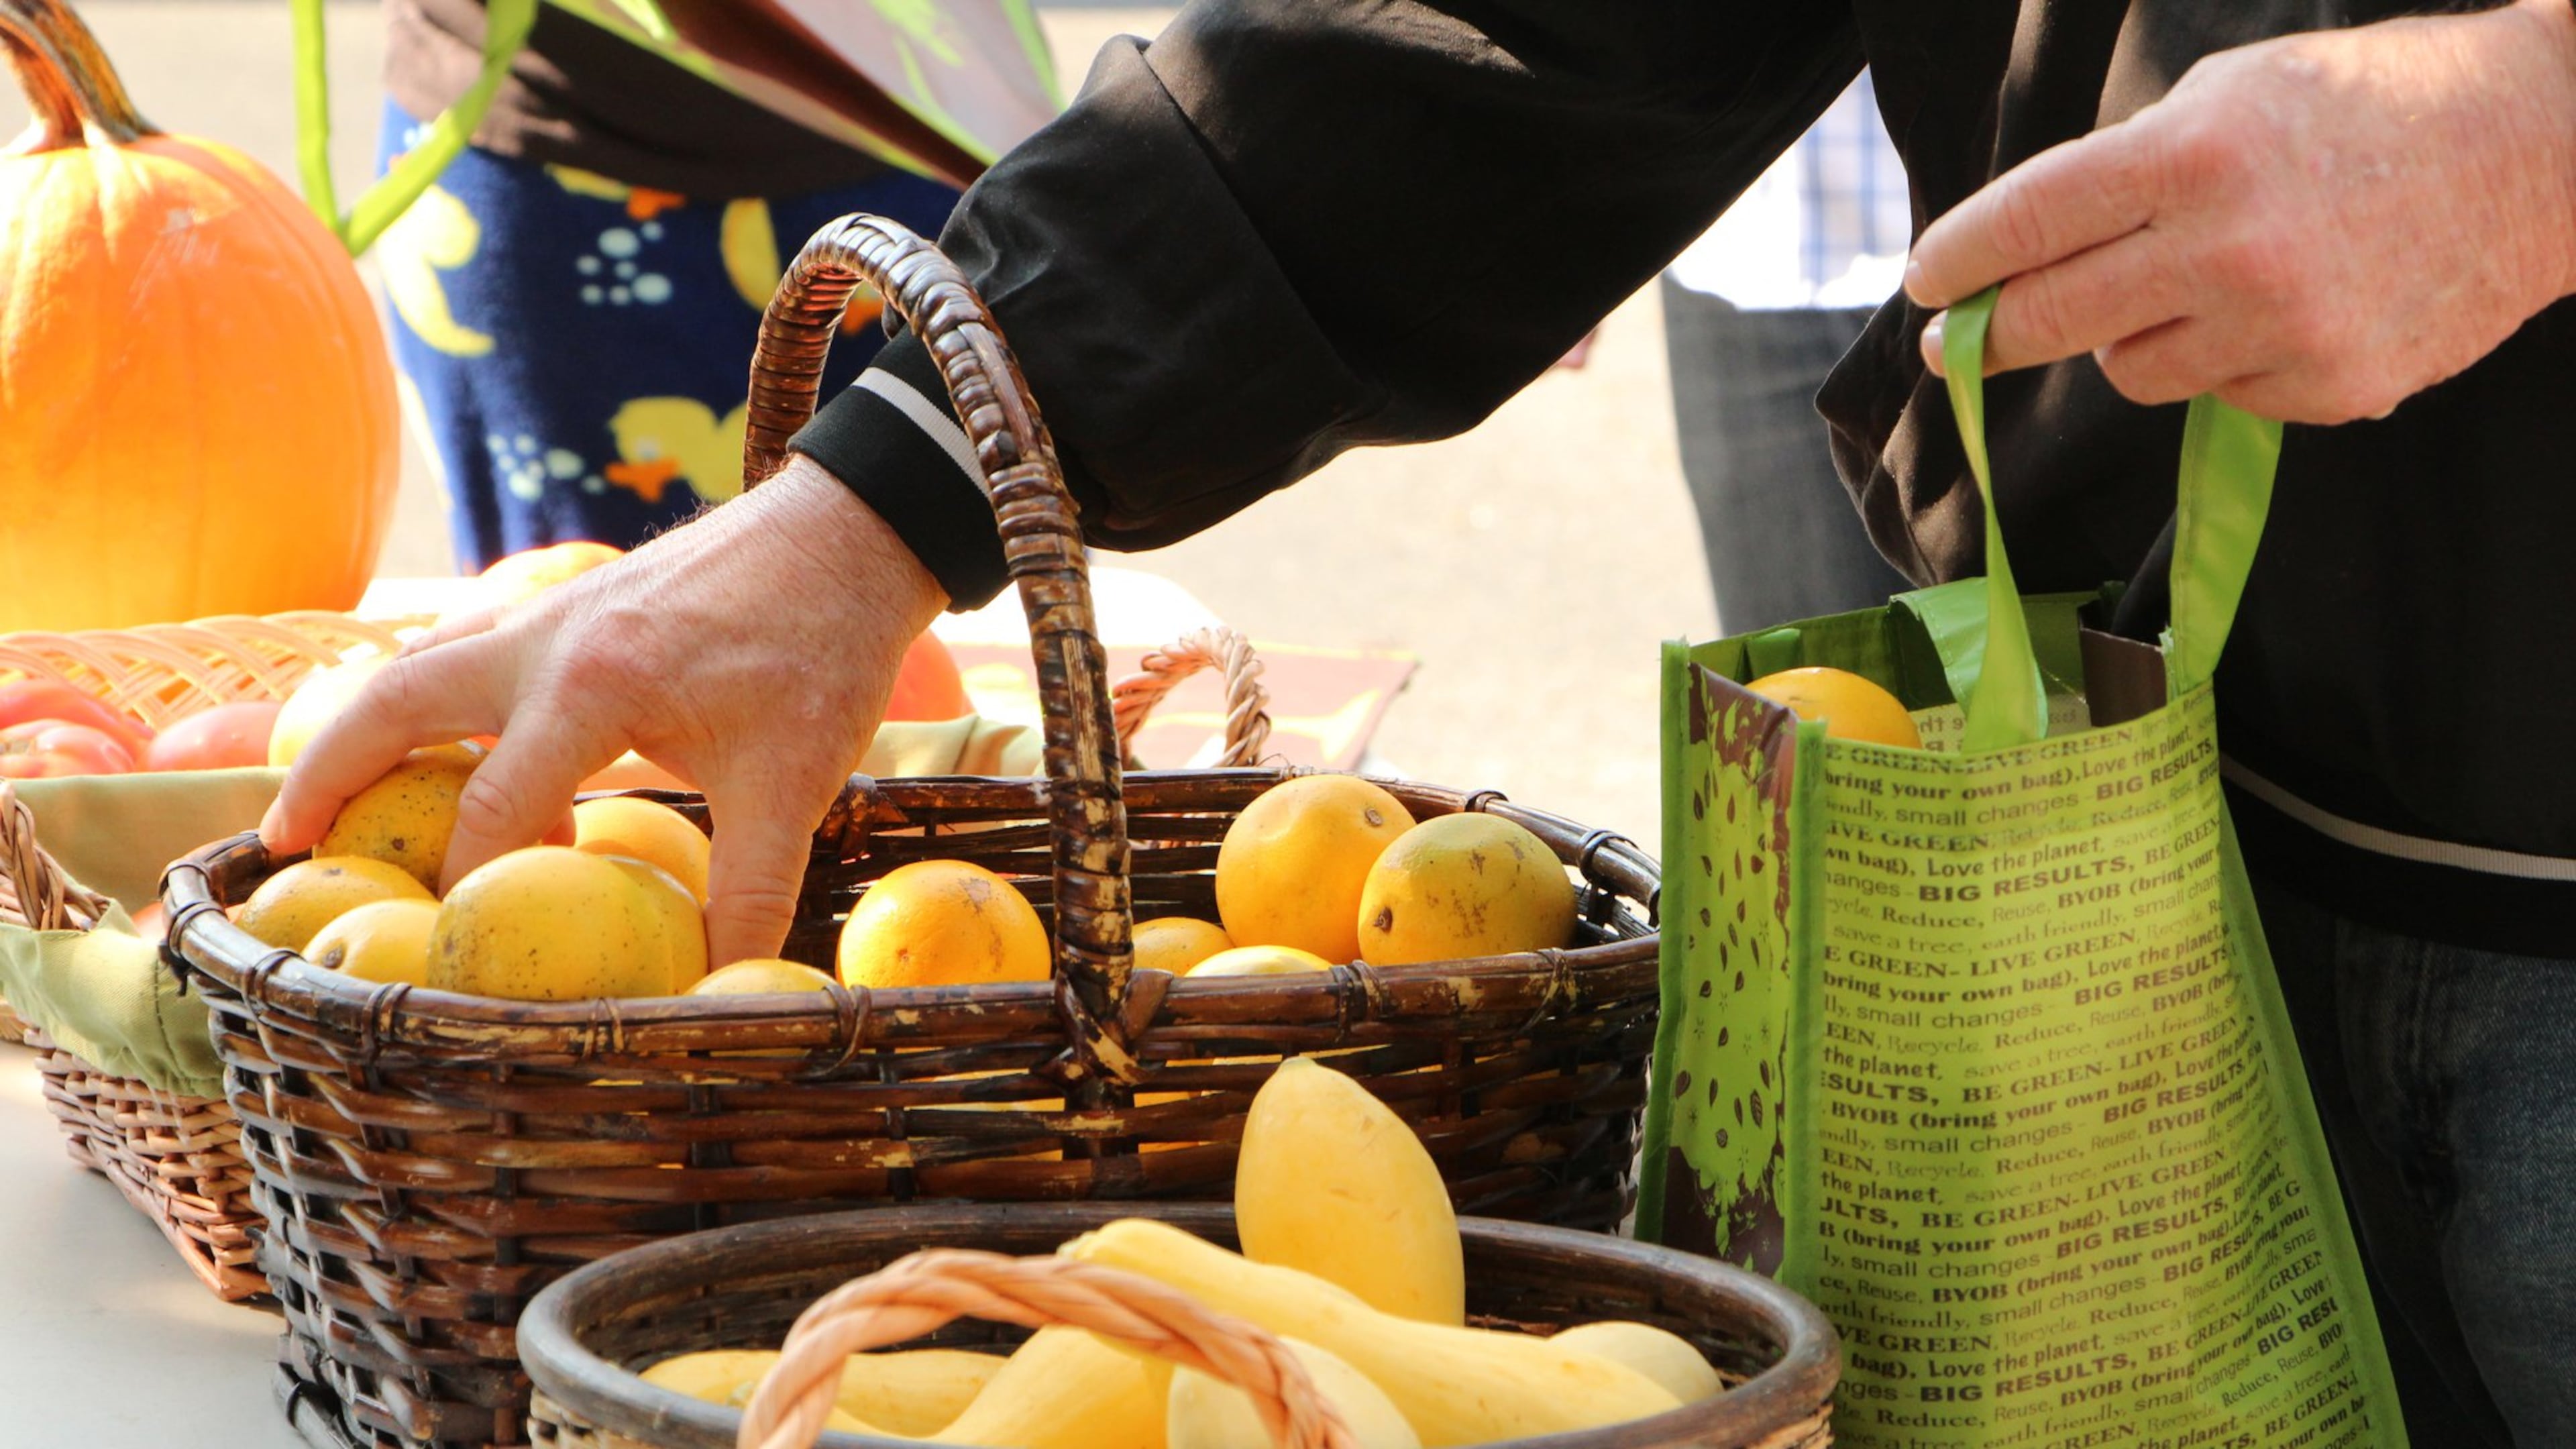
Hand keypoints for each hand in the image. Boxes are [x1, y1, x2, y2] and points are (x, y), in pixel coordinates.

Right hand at [261, 457, 948, 965]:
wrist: (848, 537)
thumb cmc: (823, 653)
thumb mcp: (795, 783)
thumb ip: (749, 891)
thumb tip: (723, 992)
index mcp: (592, 685)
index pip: (492, 805)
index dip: (464, 884)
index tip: (444, 949)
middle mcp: (544, 639)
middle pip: (393, 704)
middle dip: (326, 774)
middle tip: (280, 845)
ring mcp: (549, 610)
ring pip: (420, 664)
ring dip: (370, 728)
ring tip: (337, 801)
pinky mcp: (569, 601)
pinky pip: (469, 647)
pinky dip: (434, 694)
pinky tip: (445, 744)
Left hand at [1907, 0, 2575, 422]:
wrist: (2542, 151)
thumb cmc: (2376, 104)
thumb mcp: (2237, 93)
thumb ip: (2132, 168)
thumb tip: (2035, 244)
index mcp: (2191, 157)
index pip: (2028, 223)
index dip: (1959, 260)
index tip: (1925, 285)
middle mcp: (2225, 250)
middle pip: (2051, 317)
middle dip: (1989, 333)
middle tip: (1959, 341)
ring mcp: (2279, 329)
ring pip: (2130, 368)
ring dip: (2131, 336)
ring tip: (2193, 286)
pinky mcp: (2327, 388)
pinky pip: (2218, 395)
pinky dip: (2227, 361)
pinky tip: (2284, 310)